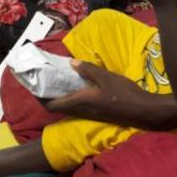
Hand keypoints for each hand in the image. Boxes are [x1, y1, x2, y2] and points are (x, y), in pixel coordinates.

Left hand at [45, 60, 175, 127]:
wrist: (144, 111)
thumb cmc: (124, 93)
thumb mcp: (106, 77)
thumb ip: (88, 70)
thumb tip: (71, 62)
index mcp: (80, 102)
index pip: (51, 105)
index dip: (38, 98)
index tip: (31, 86)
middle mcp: (82, 110)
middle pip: (57, 106)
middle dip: (47, 95)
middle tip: (42, 79)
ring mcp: (90, 113)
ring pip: (67, 106)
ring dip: (59, 96)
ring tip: (56, 79)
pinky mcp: (97, 112)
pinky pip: (77, 105)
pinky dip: (71, 96)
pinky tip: (76, 84)